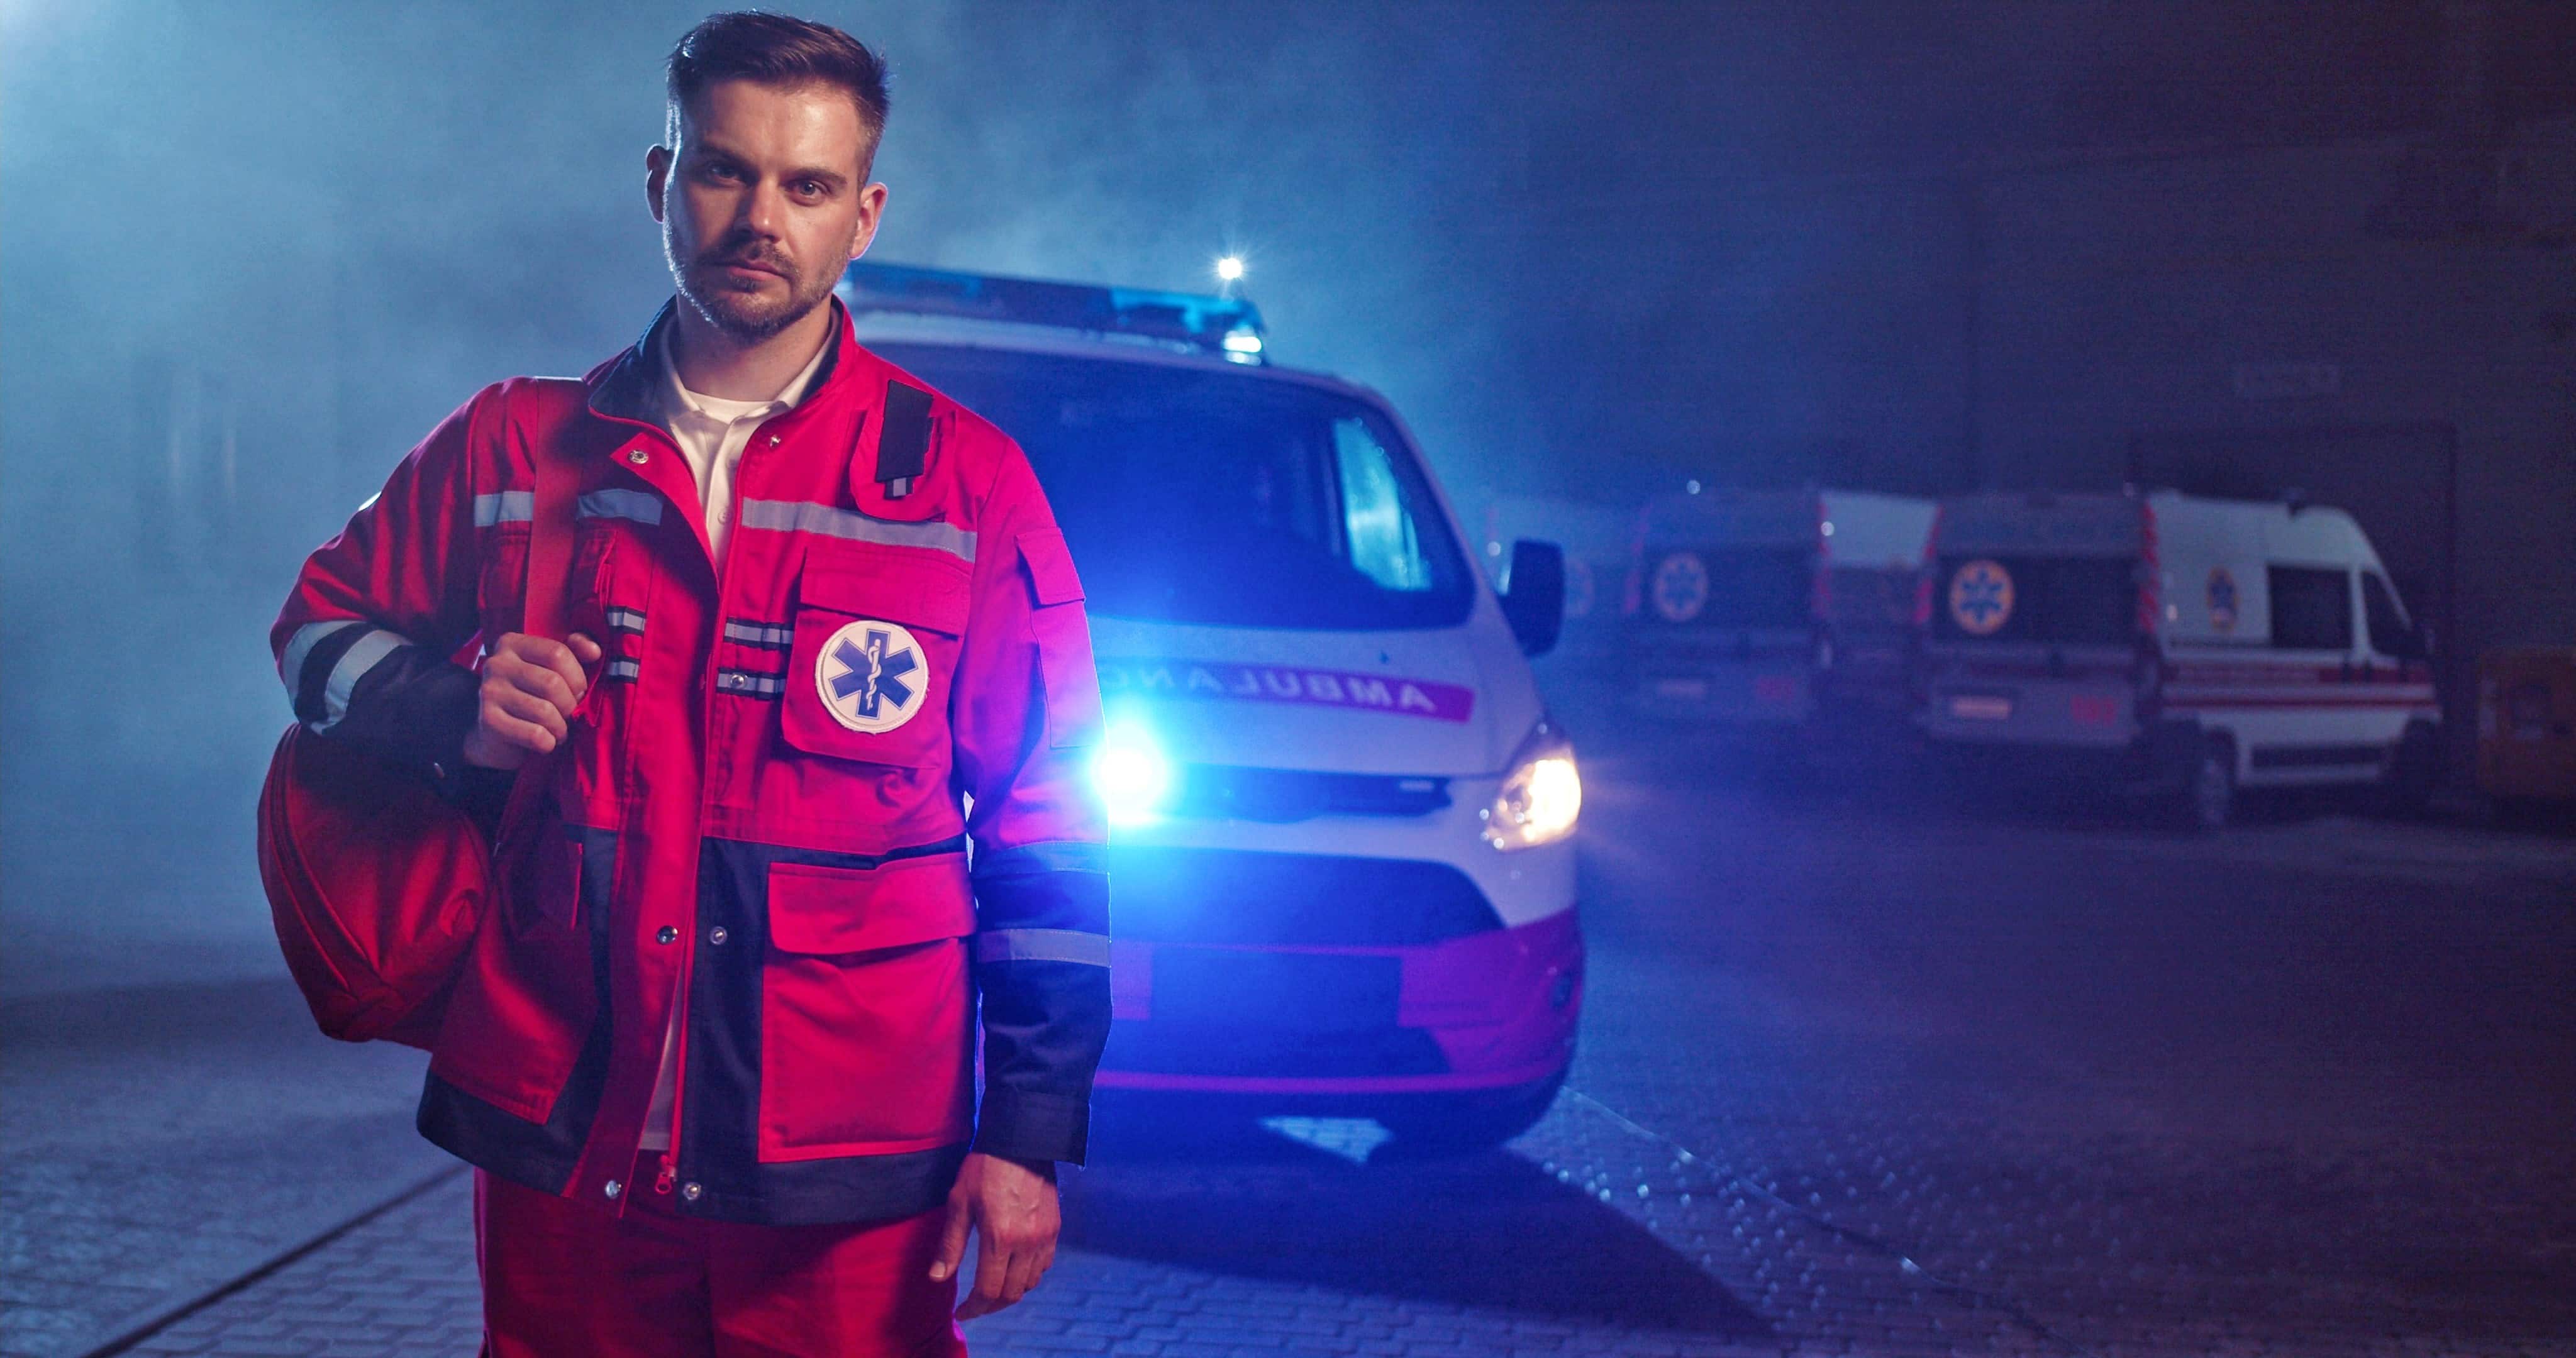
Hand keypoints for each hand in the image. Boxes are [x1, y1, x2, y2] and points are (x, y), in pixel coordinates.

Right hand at [461, 632, 601, 768]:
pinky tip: (545, 741)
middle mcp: (496, 664)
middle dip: (570, 704)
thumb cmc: (532, 696)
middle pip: (552, 683)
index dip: (577, 676)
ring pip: (545, 711)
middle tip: (568, 713)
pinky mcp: (489, 720)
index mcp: (512, 644)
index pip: (557, 653)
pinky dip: (548, 743)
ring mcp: (489, 691)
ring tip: (558, 729)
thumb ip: (574, 651)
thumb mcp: (551, 668)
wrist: (496, 733)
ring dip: (561, 727)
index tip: (578, 690)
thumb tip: (594, 651)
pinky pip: (535, 734)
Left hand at [932, 1152, 1059, 1319]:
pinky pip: (1044, 1265)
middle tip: (975, 1305)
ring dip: (1011, 1292)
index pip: (988, 1290)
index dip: (974, 1308)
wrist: (1021, 1141)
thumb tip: (937, 1277)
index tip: (962, 1313)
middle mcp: (1026, 1242)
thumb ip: (950, 1245)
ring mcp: (1044, 1236)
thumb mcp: (959, 1203)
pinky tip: (1015, 1269)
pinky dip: (1029, 1275)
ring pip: (1030, 1283)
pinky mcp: (1055, 1228)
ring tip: (993, 1289)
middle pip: (1011, 1293)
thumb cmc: (984, 1168)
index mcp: (999, 1237)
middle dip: (991, 1306)